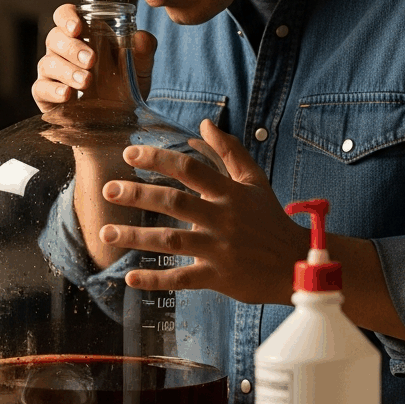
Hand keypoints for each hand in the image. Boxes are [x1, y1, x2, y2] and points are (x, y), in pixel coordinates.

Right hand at [33, 3, 156, 112]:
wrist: (119, 121)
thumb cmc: (124, 85)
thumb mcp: (139, 68)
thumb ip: (143, 50)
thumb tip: (142, 37)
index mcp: (82, 34)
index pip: (65, 15)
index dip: (67, 17)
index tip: (78, 28)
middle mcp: (63, 50)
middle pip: (54, 38)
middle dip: (72, 48)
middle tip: (92, 61)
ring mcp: (52, 73)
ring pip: (48, 63)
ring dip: (67, 71)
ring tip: (87, 82)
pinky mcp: (46, 95)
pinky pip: (41, 88)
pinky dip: (53, 90)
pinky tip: (67, 94)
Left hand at [98, 119, 307, 304]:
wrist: (298, 263)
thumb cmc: (271, 219)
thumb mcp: (255, 181)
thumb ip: (228, 151)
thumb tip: (204, 124)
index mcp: (230, 193)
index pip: (190, 169)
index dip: (159, 159)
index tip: (129, 154)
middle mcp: (223, 219)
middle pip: (175, 201)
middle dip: (138, 194)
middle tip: (107, 190)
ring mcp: (220, 249)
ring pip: (172, 241)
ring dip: (136, 236)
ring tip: (106, 232)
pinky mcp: (218, 277)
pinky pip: (182, 279)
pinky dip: (155, 280)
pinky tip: (130, 278)